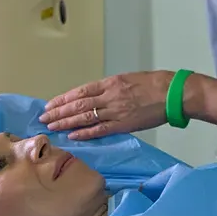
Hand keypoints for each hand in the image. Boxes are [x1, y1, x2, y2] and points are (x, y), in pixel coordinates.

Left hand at [40, 71, 172, 139]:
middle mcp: (109, 96)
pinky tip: (73, 136)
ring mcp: (116, 111)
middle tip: (44, 118)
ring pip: (85, 117)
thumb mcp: (129, 79)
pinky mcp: (124, 124)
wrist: (172, 93)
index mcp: (110, 83)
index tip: (50, 104)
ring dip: (67, 123)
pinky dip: (85, 133)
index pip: (80, 92)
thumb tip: (97, 96)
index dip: (63, 99)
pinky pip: (100, 130)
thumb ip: (112, 87)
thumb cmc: (154, 83)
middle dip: (59, 112)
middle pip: (78, 105)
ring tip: (52, 127)